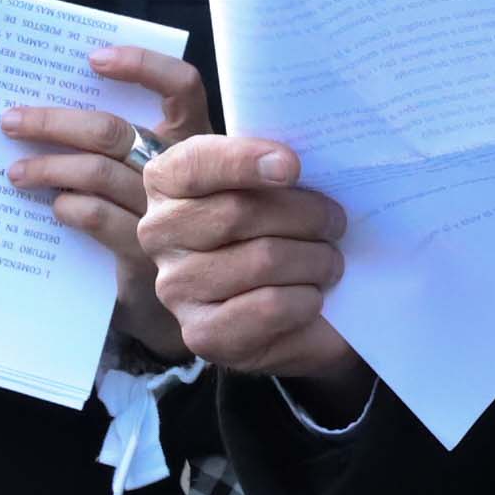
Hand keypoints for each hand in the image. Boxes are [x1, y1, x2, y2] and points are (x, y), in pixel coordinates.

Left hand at [5, 48, 211, 362]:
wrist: (185, 300)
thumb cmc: (162, 222)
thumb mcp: (155, 177)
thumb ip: (124, 144)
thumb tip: (53, 105)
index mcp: (194, 140)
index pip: (181, 87)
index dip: (143, 66)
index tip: (93, 60)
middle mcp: (186, 172)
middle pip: (114, 131)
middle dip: (54, 121)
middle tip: (11, 120)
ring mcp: (168, 213)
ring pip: (96, 172)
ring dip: (48, 167)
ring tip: (16, 171)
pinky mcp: (146, 253)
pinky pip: (96, 216)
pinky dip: (67, 207)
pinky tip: (55, 207)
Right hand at [137, 134, 363, 407]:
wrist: (298, 306)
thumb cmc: (283, 227)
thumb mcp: (274, 183)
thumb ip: (273, 162)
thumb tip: (293, 161)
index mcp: (167, 182)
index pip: (195, 164)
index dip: (244, 161)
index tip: (293, 166)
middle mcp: (158, 233)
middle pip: (237, 212)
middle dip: (305, 215)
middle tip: (336, 222)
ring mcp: (174, 286)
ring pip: (262, 259)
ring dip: (315, 260)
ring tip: (329, 262)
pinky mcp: (201, 333)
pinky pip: (269, 307)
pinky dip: (305, 299)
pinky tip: (311, 296)